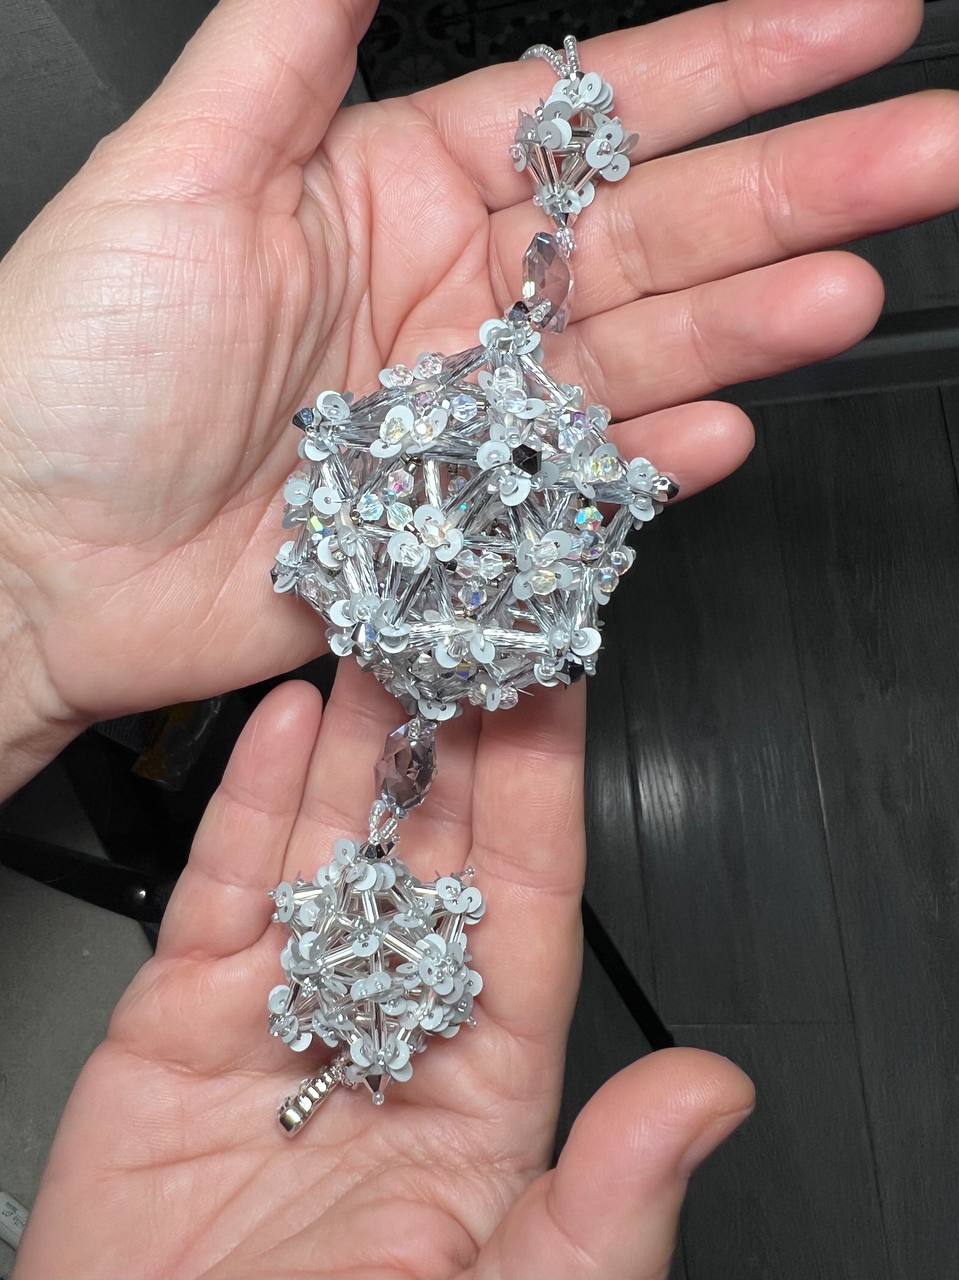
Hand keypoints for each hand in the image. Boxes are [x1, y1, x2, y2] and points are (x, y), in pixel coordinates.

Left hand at [0, 0, 955, 790]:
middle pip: (653, 229)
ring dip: (746, 325)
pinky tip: (723, 427)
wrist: (29, 555)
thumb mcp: (180, 166)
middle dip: (796, 186)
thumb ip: (290, 35)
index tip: (854, 16)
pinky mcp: (462, 527)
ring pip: (636, 357)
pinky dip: (651, 462)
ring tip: (846, 292)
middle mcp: (451, 299)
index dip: (729, 62)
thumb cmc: (69, 367)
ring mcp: (467, 420)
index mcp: (397, 188)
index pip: (596, 110)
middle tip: (924, 154)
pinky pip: (581, 489)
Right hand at [14, 672, 753, 1278]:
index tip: (556, 686)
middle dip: (452, 731)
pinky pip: (227, 885)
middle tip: (464, 624)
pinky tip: (282, 725)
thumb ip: (607, 1198)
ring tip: (379, 639)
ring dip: (358, 739)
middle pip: (435, 843)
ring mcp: (288, 1006)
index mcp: (485, 1079)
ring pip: (334, 841)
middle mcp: (391, 1019)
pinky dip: (252, 801)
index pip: (529, 899)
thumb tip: (710, 1098)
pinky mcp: (184, 1015)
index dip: (544, 786)